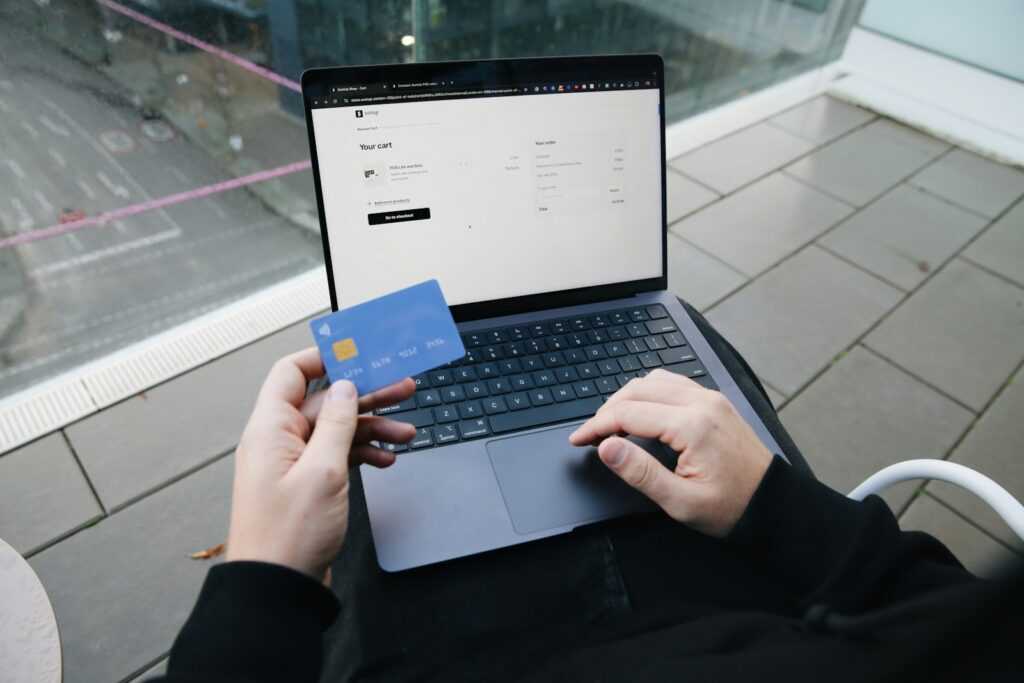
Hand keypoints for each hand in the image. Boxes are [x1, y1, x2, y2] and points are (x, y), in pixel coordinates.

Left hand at [226, 347, 416, 579]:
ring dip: (372, 427)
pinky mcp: (306, 484)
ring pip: (337, 430)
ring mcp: (293, 463)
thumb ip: (337, 423)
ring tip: (407, 432)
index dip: (325, 358)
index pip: (292, 373)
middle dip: (365, 394)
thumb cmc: (288, 535)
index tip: (360, 351)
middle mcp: (278, 441)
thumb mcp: (323, 470)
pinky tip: (386, 459)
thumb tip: (346, 387)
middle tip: (403, 387)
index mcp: (270, 429)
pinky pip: (337, 455)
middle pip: (325, 402)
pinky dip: (362, 453)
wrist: (277, 589)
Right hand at [569, 369, 772, 537]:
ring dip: (627, 398)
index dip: (596, 426)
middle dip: (607, 410)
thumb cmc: (731, 507)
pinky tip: (641, 412)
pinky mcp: (715, 401)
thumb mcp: (681, 501)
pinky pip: (673, 383)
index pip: (628, 414)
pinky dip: (648, 393)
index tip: (578, 440)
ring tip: (611, 424)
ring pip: (653, 381)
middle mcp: (701, 402)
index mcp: (692, 426)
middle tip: (591, 435)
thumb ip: (640, 472)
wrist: (773, 503)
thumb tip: (607, 447)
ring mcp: (710, 398)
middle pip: (637, 390)